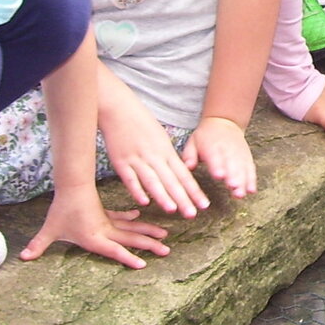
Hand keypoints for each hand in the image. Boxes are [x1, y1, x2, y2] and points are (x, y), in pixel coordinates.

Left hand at [19, 185, 169, 268]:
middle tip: (166, 251)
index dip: (127, 258)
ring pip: (133, 229)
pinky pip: (122, 219)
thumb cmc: (61, 211)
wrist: (71, 187)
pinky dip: (132, 219)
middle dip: (149, 246)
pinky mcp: (106, 214)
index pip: (114, 250)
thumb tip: (23, 257)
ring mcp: (108, 222)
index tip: (143, 265)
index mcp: (94, 237)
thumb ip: (39, 245)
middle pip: (131, 239)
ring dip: (148, 232)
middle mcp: (105, 231)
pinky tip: (138, 217)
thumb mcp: (50, 230)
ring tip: (164, 236)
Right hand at [99, 95, 208, 217]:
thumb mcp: (161, 139)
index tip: (204, 205)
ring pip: (153, 181)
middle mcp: (155, 157)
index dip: (194, 191)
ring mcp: (138, 159)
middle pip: (171, 180)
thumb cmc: (142, 124)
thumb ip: (168, 157)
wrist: (120, 109)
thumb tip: (179, 173)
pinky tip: (144, 202)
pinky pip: (130, 179)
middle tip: (193, 214)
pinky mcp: (121, 162)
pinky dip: (137, 190)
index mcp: (167, 152)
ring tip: (173, 210)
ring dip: (163, 196)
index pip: (184, 175)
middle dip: (183, 198)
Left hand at [182, 116, 256, 198]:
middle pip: (232, 164)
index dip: (217, 166)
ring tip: (241, 194)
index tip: (219, 176)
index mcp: (212, 146)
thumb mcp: (193, 141)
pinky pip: (250, 168)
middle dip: (233, 177)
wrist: (224, 121)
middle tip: (234, 188)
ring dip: (243, 181)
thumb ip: (189, 155)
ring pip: (242, 168)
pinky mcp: (246, 157)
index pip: (215, 156)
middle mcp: (227, 150)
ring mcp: (239, 154)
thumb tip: (188, 167)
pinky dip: (252, 179)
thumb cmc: (206, 136)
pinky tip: (251, 190)